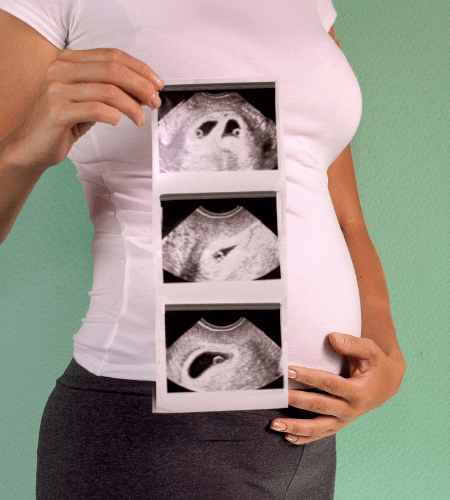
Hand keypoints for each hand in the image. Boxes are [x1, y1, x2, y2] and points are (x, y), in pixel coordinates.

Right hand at [5, 48, 163, 170]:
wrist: (33, 144)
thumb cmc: (63, 121)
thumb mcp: (88, 99)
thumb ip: (111, 90)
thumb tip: (144, 91)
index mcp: (69, 60)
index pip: (112, 56)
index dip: (139, 68)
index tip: (156, 83)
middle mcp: (61, 69)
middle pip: (113, 70)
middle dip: (141, 86)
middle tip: (154, 101)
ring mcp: (57, 89)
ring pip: (108, 91)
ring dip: (132, 106)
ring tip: (140, 119)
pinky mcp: (57, 111)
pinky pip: (96, 110)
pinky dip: (114, 116)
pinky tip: (118, 121)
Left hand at [270, 332, 404, 444]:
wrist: (387, 385)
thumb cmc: (376, 364)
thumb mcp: (370, 350)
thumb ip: (351, 344)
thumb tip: (332, 338)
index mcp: (358, 392)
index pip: (329, 383)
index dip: (309, 377)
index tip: (289, 371)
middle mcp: (351, 410)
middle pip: (319, 406)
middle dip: (296, 400)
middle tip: (276, 395)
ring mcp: (344, 420)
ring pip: (317, 427)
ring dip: (295, 427)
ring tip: (274, 424)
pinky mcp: (338, 424)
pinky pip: (320, 434)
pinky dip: (304, 437)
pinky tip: (287, 437)